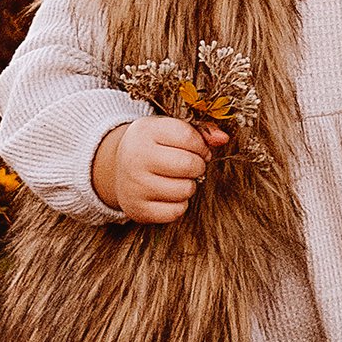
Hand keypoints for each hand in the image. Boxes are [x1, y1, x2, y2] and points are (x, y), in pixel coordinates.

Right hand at [90, 111, 227, 223]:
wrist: (118, 167)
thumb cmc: (153, 145)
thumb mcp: (169, 129)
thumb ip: (199, 131)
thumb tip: (223, 139)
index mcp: (145, 131)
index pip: (187, 137)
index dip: (201, 145)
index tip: (200, 149)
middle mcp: (135, 158)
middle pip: (188, 165)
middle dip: (198, 166)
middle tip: (192, 165)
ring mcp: (134, 186)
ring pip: (185, 190)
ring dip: (190, 185)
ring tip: (179, 179)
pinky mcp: (136, 209)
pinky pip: (176, 211)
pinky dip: (180, 204)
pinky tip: (170, 194)